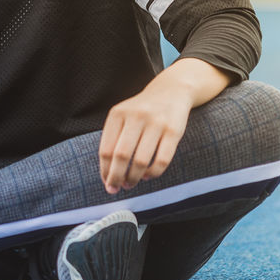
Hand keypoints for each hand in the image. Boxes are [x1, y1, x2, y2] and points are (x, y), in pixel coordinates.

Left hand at [98, 78, 192, 194]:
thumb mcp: (123, 115)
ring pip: (141, 161)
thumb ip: (113, 139)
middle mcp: (136, 116)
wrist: (172, 90)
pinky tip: (147, 176)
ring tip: (130, 183)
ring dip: (133, 178)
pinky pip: (162, 161)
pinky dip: (153, 174)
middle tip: (116, 188)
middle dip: (116, 178)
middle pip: (121, 156)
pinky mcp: (173, 131)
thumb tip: (108, 175)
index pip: (106, 149)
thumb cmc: (142, 110)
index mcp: (118, 113)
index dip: (105, 171)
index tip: (106, 183)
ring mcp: (156, 123)